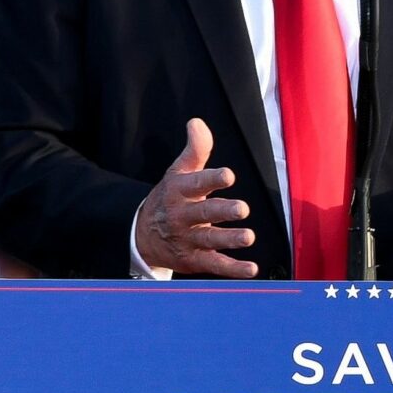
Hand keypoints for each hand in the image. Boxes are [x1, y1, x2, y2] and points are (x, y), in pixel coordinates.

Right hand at [134, 119, 257, 277]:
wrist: (141, 235)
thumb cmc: (170, 198)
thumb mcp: (178, 171)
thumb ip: (195, 149)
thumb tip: (197, 122)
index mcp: (179, 191)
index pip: (196, 183)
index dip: (212, 180)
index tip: (228, 175)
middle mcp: (183, 216)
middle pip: (204, 213)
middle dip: (223, 211)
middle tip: (242, 208)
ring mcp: (188, 239)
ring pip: (210, 240)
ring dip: (229, 239)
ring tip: (248, 237)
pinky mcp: (193, 260)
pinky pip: (214, 265)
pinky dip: (232, 269)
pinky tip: (251, 269)